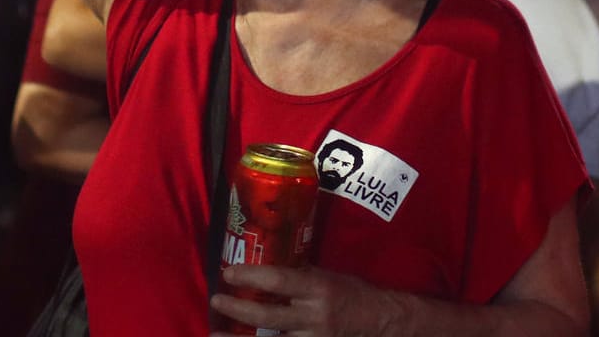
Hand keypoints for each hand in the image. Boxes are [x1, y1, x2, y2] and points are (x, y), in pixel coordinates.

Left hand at [210, 264, 401, 335]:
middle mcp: (314, 316)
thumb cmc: (354, 294)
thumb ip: (300, 276)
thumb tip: (267, 269)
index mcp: (318, 289)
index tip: (228, 274)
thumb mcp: (328, 277)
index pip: (278, 281)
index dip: (250, 277)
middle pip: (267, 317)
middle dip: (237, 310)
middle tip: (216, 301)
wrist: (383, 323)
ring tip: (216, 335)